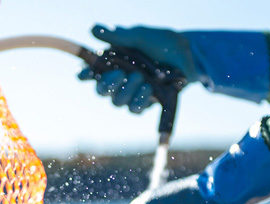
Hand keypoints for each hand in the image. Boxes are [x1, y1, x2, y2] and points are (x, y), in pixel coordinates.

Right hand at [78, 25, 196, 113]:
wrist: (186, 54)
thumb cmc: (160, 43)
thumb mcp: (138, 36)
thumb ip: (118, 35)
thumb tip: (93, 29)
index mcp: (112, 63)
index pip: (91, 72)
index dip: (85, 74)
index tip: (84, 73)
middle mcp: (119, 80)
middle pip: (102, 91)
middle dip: (108, 84)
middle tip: (120, 73)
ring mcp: (132, 93)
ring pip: (118, 102)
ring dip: (126, 91)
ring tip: (140, 77)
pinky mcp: (146, 102)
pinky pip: (136, 109)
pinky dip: (139, 99)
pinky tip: (148, 88)